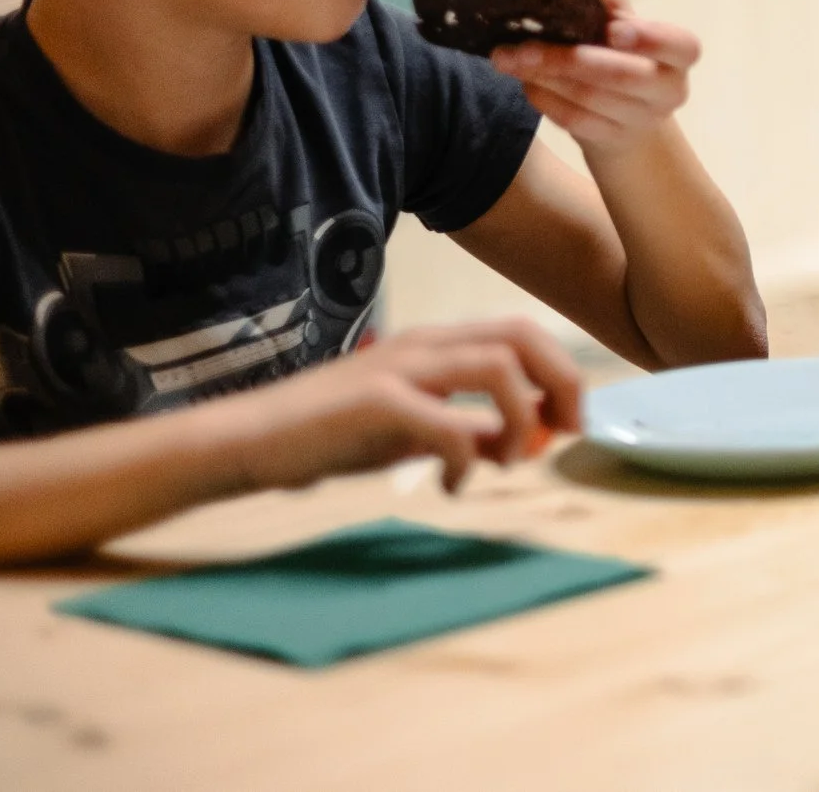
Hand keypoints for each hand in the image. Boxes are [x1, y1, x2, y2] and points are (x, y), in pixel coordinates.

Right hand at [221, 320, 583, 493]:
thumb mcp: (411, 432)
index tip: (569, 422)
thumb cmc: (330, 436)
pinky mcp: (377, 401)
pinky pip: (449, 422)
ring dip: (521, 416)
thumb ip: (462, 429)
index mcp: (436, 345)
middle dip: (562, 382)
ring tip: (507, 459)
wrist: (249, 442)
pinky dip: (466, 458)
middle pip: (522, 336)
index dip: (561, 372)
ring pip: (498, 365)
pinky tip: (451, 485)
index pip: (521, 333)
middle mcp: (424, 344)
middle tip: (565, 433)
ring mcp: (400, 367)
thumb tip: (514, 441)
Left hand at [492, 0, 697, 159]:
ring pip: (590, 99)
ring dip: (544, 76)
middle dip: (566, 59)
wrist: (626, 116)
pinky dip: (545, 99)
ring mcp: (642, 120)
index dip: (650, 38)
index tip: (613, 29)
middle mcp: (669, 90)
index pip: (681, 46)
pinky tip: (525, 82)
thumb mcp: (620, 20)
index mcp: (679, 54)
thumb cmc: (622, 54)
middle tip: (521, 46)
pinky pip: (574, 121)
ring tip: (508, 59)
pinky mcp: (612, 140)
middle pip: (620, 75)